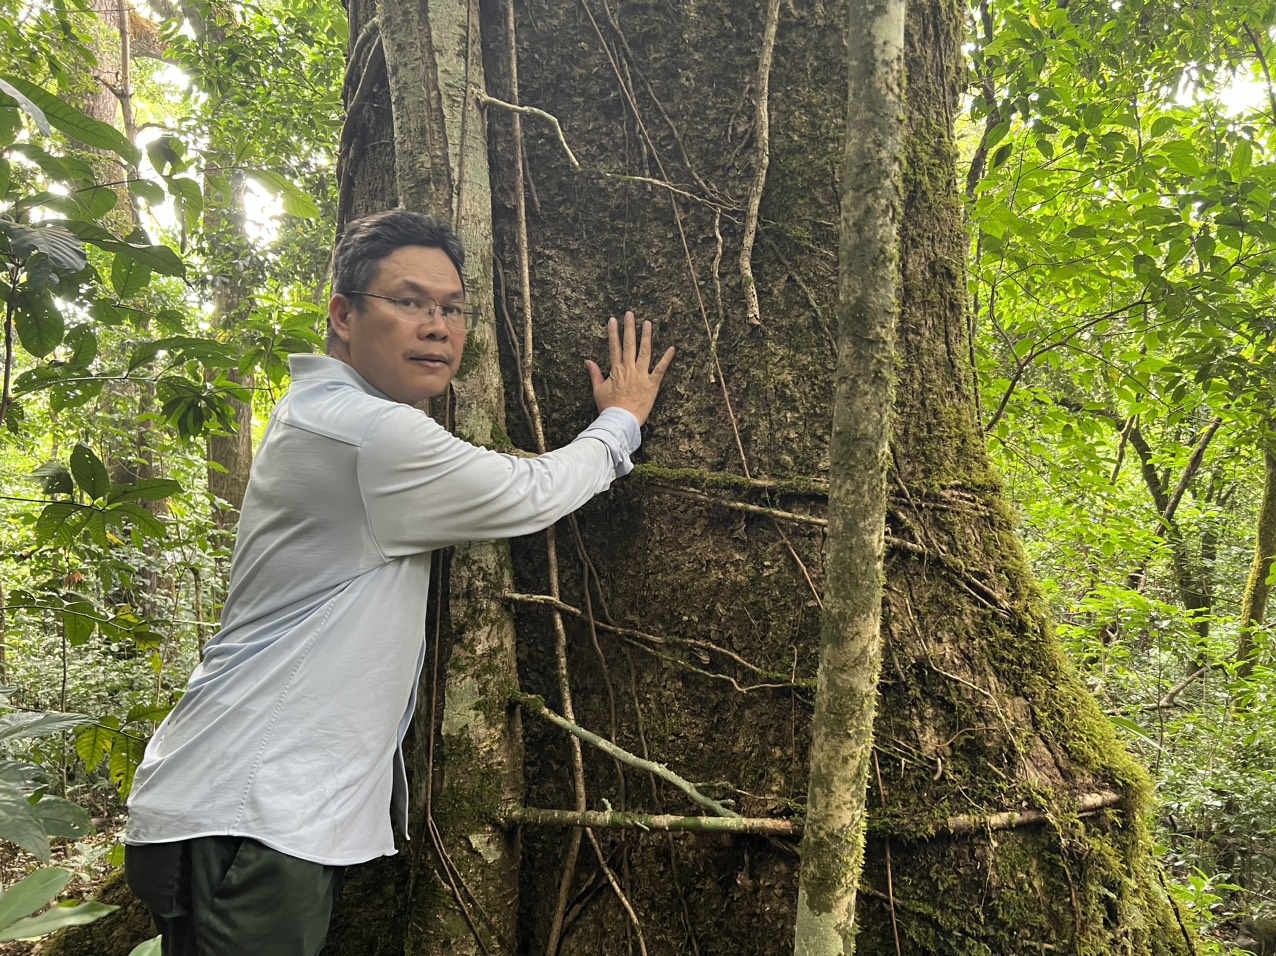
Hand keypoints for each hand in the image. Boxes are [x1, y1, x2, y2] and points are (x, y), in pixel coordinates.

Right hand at [585, 311, 675, 425]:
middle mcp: (628, 369)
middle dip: (629, 328)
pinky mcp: (652, 384)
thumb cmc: (608, 408)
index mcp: (616, 370)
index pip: (614, 347)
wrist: (620, 421)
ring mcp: (641, 376)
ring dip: (646, 337)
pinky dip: (667, 359)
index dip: (613, 332)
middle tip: (630, 314)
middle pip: (629, 345)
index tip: (613, 320)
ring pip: (645, 352)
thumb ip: (594, 374)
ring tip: (648, 323)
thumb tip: (587, 361)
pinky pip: (660, 369)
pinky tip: (672, 348)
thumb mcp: (598, 390)